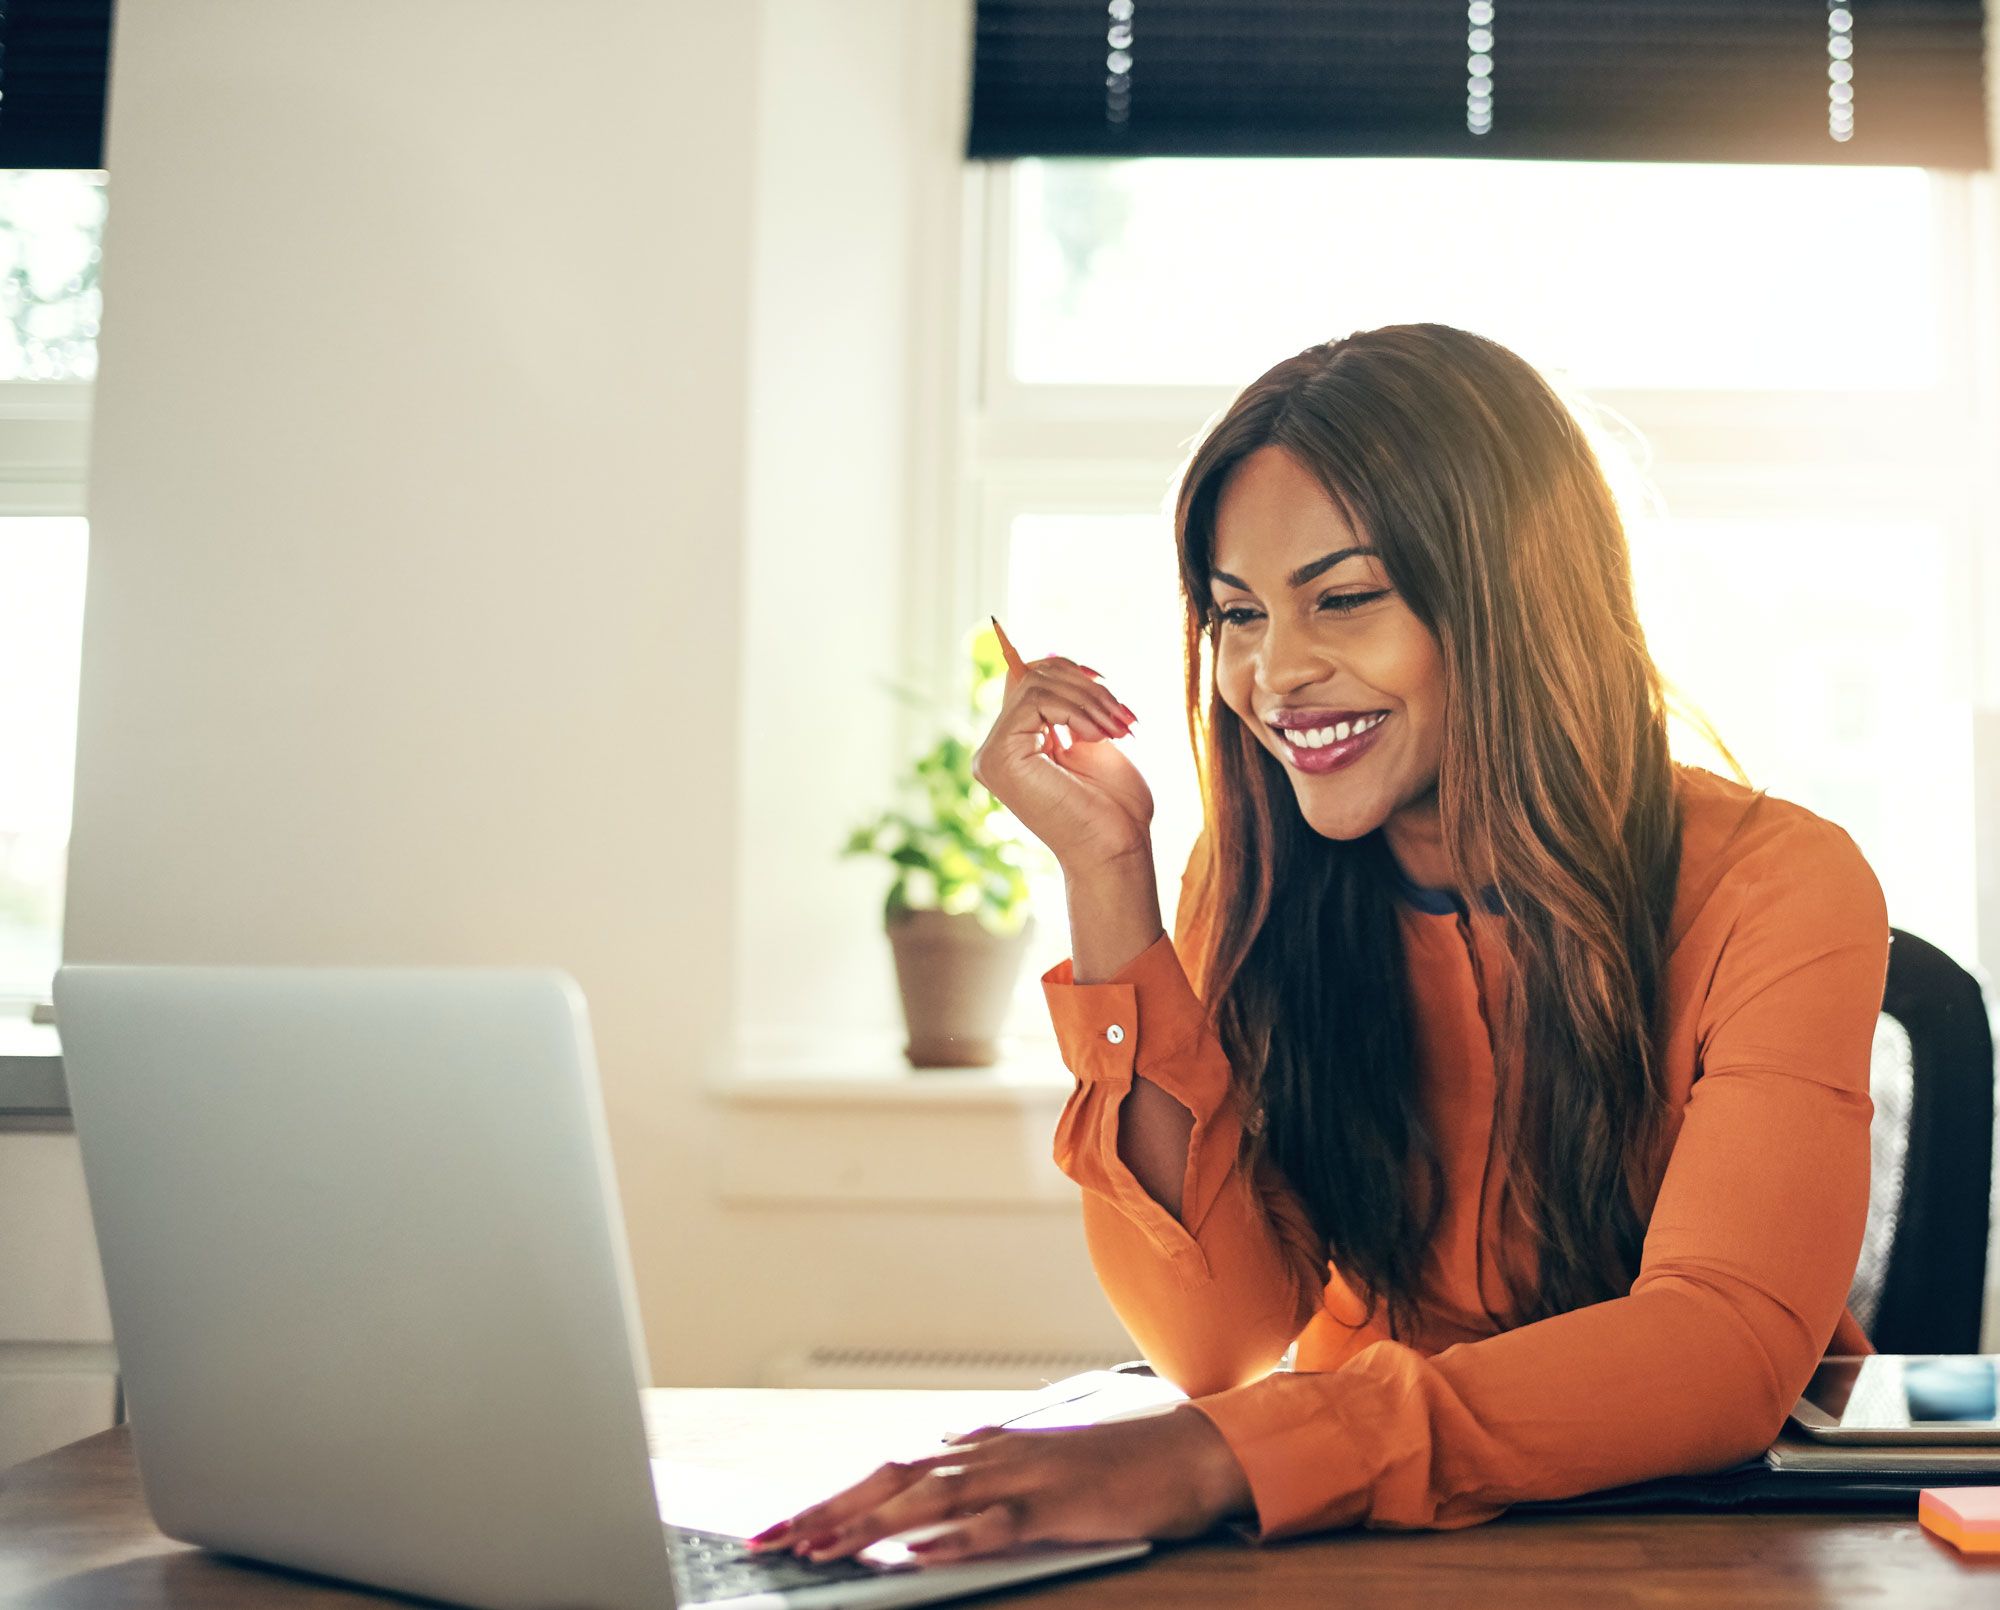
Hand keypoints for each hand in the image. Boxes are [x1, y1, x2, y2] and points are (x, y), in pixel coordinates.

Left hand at [743, 1404, 1253, 1566]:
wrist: (1190, 1451)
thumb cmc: (1116, 1466)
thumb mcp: (1036, 1469)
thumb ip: (983, 1479)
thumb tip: (927, 1492)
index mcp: (983, 1448)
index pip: (891, 1470)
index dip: (833, 1497)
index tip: (782, 1527)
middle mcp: (992, 1454)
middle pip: (893, 1478)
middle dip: (828, 1510)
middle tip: (771, 1541)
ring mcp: (1024, 1476)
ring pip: (931, 1500)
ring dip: (870, 1526)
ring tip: (820, 1549)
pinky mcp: (1060, 1505)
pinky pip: (998, 1524)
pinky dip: (954, 1539)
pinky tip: (917, 1555)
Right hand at [969, 649, 1155, 875]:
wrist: (1117, 849)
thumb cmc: (1114, 807)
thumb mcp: (1093, 740)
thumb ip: (1069, 705)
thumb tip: (1050, 657)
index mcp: (1016, 745)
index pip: (1026, 680)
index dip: (1066, 670)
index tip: (1106, 686)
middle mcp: (996, 749)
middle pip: (1031, 676)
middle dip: (1086, 686)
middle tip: (1123, 717)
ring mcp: (993, 754)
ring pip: (1035, 683)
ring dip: (1089, 699)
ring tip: (1118, 728)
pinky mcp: (999, 757)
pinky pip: (1034, 701)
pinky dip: (1075, 710)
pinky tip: (1096, 737)